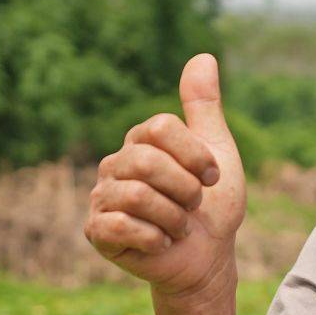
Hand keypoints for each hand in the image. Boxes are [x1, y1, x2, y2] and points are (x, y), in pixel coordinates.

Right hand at [84, 54, 246, 299]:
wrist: (208, 258)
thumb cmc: (213, 206)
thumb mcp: (218, 151)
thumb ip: (205, 107)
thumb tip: (203, 56)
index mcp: (141, 140)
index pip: (161, 127)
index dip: (195, 156)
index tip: (211, 178)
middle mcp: (115, 163)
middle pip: (148, 161)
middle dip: (185, 190)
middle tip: (193, 207)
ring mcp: (102, 197)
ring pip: (137, 195)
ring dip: (174, 217)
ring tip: (179, 227)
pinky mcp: (97, 231)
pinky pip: (122, 225)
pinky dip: (154, 238)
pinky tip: (161, 243)